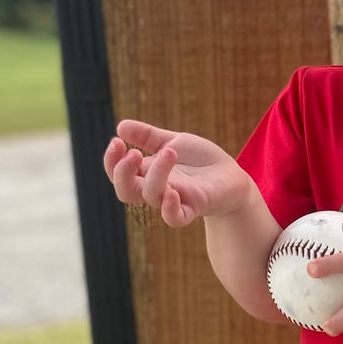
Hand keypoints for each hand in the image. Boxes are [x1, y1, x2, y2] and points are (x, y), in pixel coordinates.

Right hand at [103, 122, 250, 227]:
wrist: (230, 175)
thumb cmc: (199, 161)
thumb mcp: (173, 141)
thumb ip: (147, 136)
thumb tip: (120, 125)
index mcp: (147, 173)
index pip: (118, 173)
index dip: (111, 161)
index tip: (117, 141)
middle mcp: (156, 188)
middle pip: (125, 191)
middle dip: (122, 172)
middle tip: (134, 153)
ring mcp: (174, 199)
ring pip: (151, 196)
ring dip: (156, 175)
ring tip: (170, 152)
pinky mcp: (194, 207)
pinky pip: (175, 218)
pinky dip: (169, 209)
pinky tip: (172, 192)